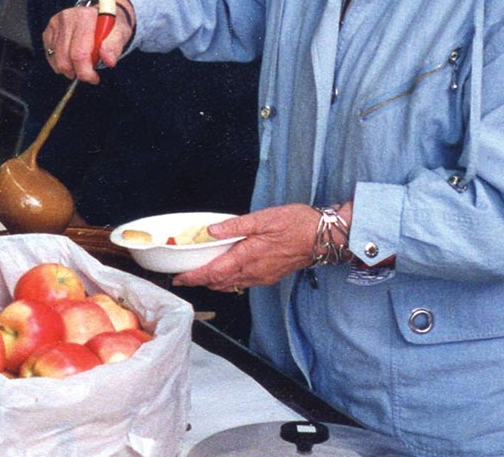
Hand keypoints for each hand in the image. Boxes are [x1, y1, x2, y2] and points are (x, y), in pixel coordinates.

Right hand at [42, 0, 133, 83]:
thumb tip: (109, 60)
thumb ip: (115, 46)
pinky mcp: (48, 30)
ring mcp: (56, 24)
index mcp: (85, 17)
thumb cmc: (111, 26)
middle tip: (88, 74)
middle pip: (65, 59)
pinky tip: (71, 59)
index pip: (79, 53)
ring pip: (56, 59)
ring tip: (80, 65)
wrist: (101, 14)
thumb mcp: (120, 33)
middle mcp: (67, 18)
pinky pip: (50, 55)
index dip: (85, 72)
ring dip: (68, 69)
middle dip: (77, 73)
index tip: (94, 78)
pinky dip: (60, 63)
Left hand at [172, 204, 322, 291]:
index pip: (214, 272)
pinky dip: (229, 280)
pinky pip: (244, 283)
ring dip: (214, 282)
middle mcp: (254, 272)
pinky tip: (226, 271)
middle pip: (220, 282)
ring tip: (200, 274)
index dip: (194, 277)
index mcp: (248, 256)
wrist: (324, 238)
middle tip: (184, 276)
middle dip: (200, 281)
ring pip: (231, 285)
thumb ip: (234, 226)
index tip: (179, 279)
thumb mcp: (263, 218)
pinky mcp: (270, 276)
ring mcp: (262, 277)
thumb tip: (211, 231)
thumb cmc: (296, 224)